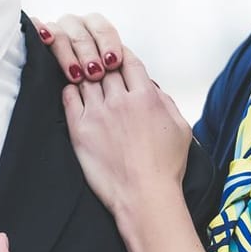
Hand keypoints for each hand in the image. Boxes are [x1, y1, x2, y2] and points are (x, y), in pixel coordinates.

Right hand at [38, 11, 122, 83]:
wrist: (71, 96)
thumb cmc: (96, 87)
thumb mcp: (110, 77)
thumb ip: (115, 68)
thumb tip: (121, 68)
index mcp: (97, 30)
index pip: (104, 30)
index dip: (109, 45)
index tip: (112, 63)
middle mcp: (77, 27)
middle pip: (82, 33)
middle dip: (89, 53)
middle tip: (95, 73)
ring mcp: (57, 31)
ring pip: (61, 34)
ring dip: (68, 54)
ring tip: (75, 74)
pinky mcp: (38, 36)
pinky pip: (36, 27)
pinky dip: (40, 30)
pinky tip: (45, 38)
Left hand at [61, 41, 192, 223]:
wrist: (144, 195)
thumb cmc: (165, 167)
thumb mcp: (181, 128)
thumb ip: (166, 101)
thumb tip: (151, 87)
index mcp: (146, 97)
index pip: (129, 61)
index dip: (122, 56)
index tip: (117, 58)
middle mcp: (120, 100)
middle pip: (106, 68)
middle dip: (103, 65)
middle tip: (99, 66)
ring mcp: (98, 113)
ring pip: (86, 80)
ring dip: (87, 77)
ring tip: (86, 80)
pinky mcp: (80, 129)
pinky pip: (69, 97)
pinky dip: (71, 90)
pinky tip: (75, 92)